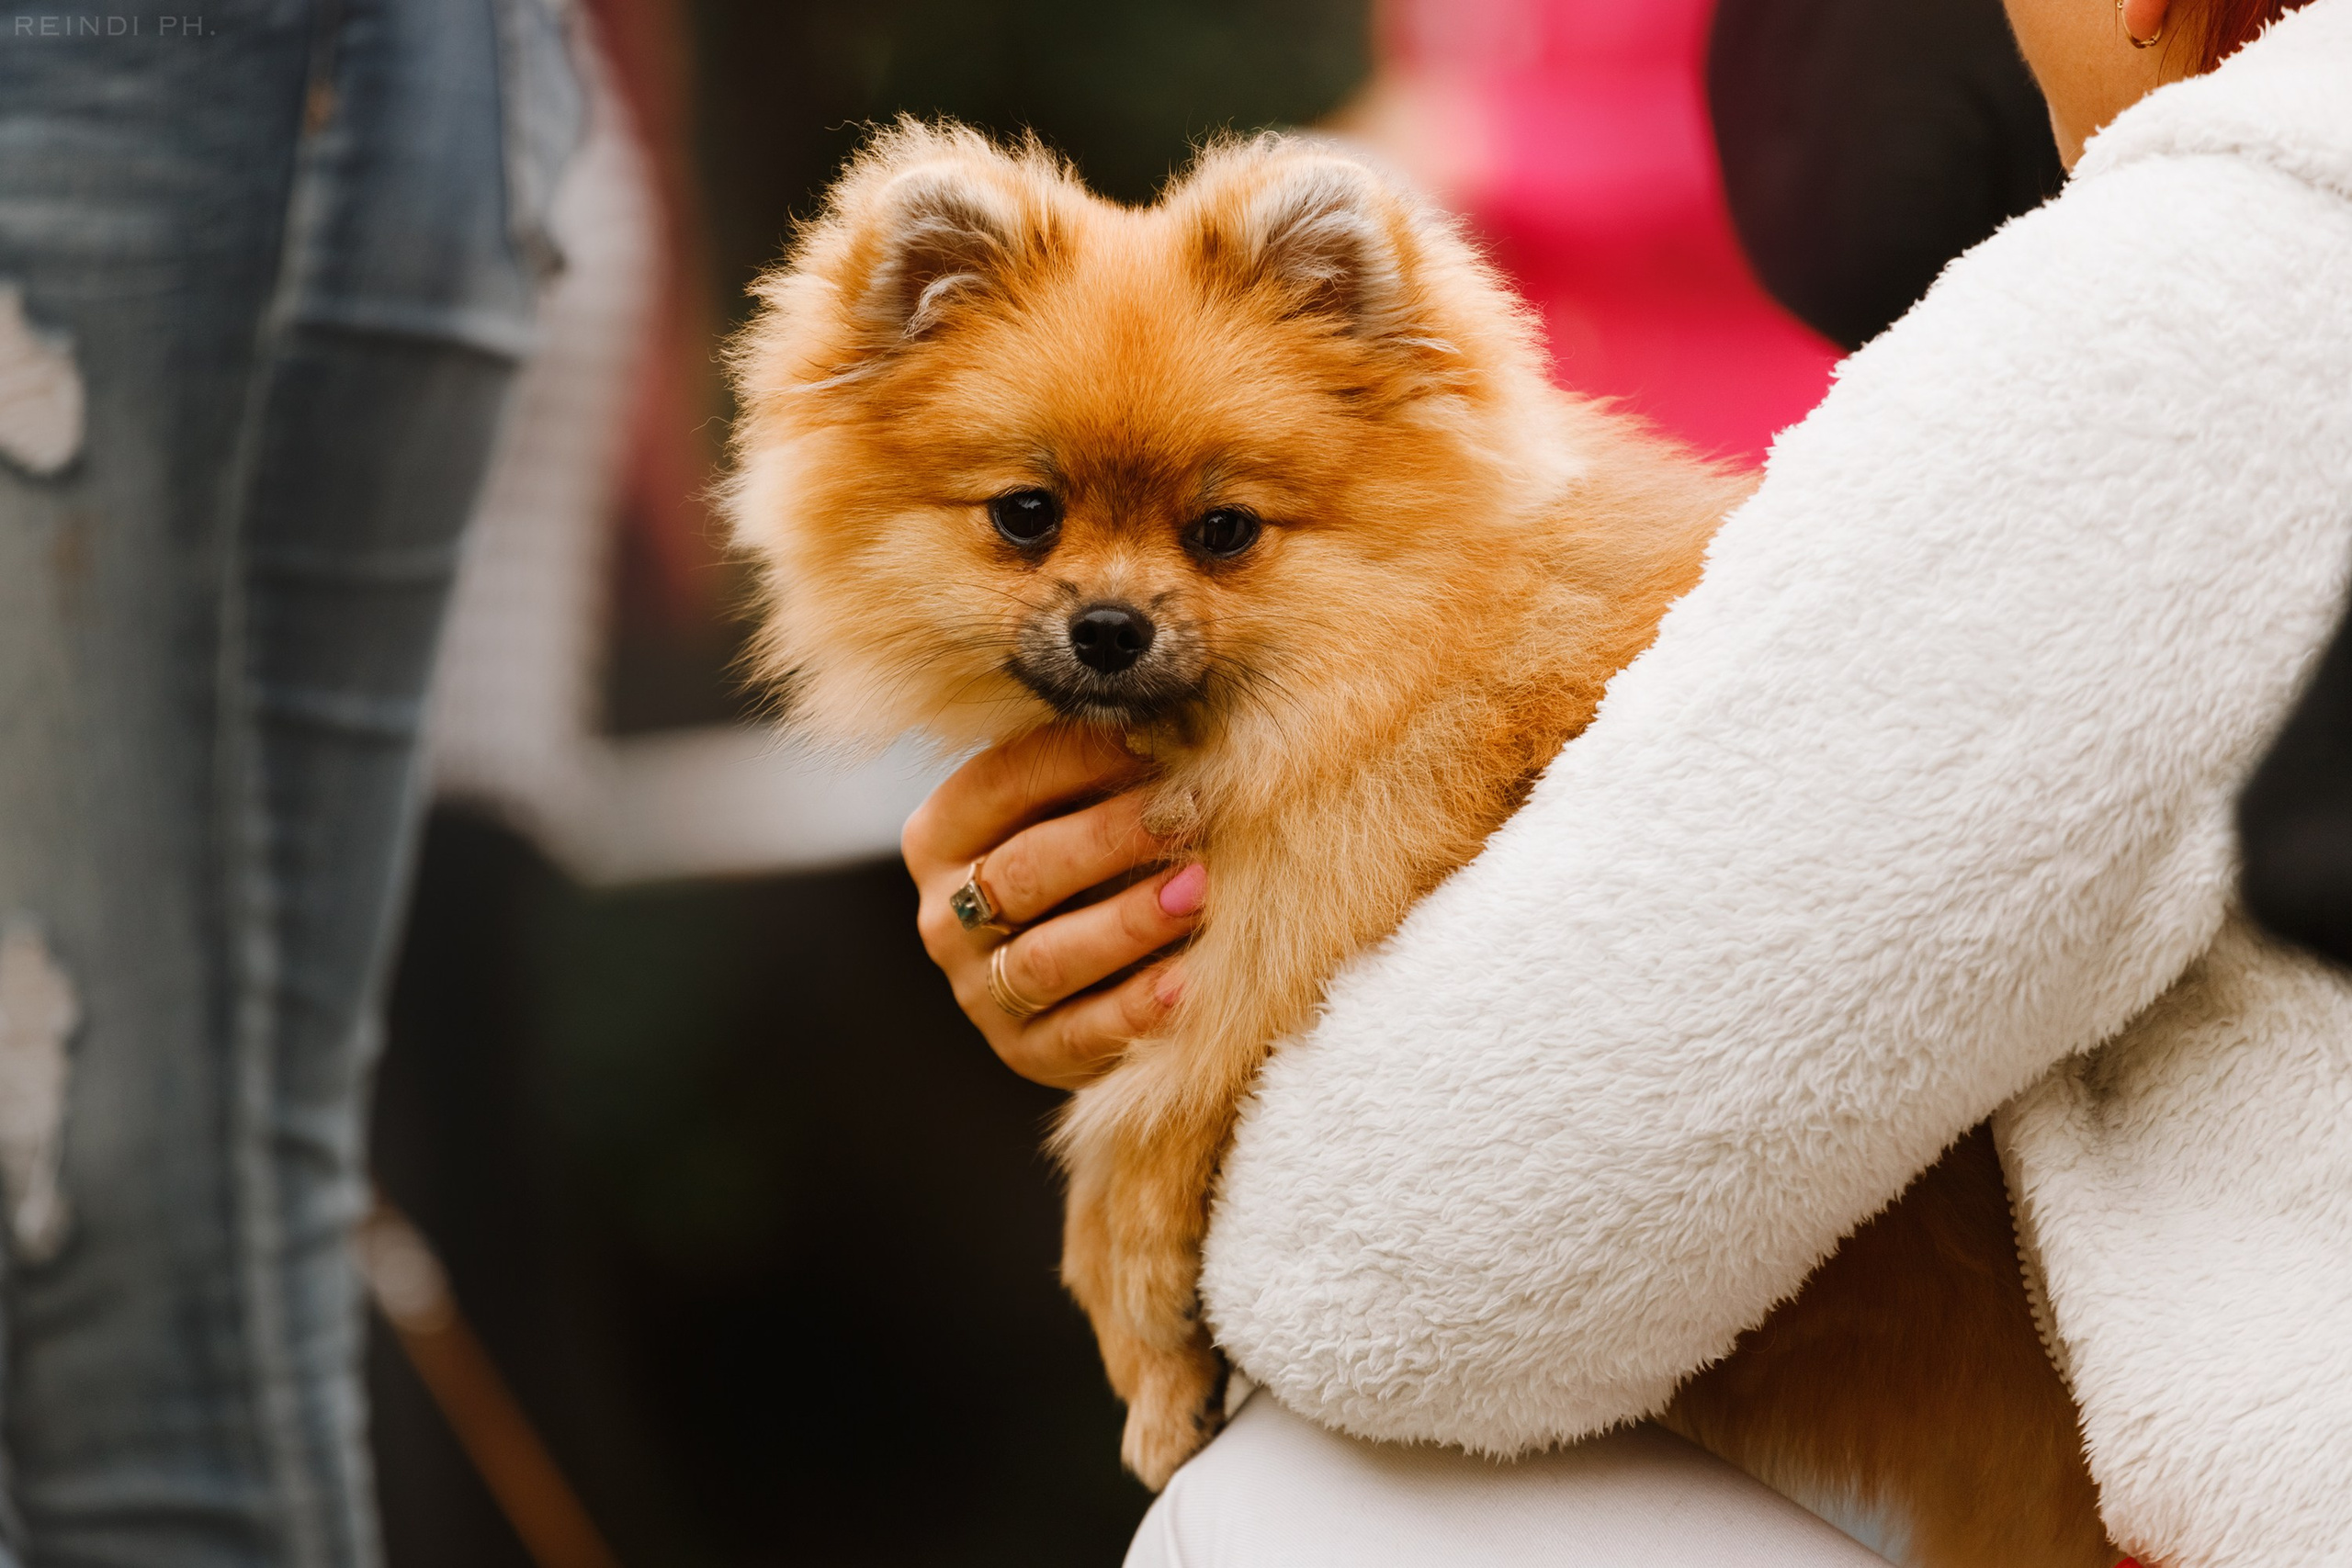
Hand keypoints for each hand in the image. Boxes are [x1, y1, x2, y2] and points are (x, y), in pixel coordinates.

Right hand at [904, 727, 1204, 1088]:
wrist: (1081, 972)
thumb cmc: (1084, 859)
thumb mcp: (1068, 806)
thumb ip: (1093, 768)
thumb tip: (1167, 716)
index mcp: (940, 836)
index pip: (999, 783)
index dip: (1075, 758)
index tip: (1152, 738)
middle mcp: (945, 916)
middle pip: (1024, 871)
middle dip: (1109, 838)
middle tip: (1187, 812)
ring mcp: (979, 991)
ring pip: (1047, 958)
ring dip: (1128, 921)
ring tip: (1199, 889)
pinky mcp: (1026, 1053)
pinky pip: (1081, 1034)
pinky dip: (1136, 1008)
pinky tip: (1190, 980)